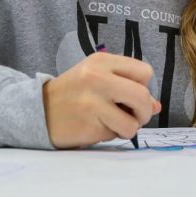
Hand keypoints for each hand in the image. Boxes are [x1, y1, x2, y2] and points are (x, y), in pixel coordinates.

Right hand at [42, 52, 159, 147]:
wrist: (38, 112)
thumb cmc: (74, 94)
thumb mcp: (98, 80)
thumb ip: (127, 88)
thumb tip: (157, 106)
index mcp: (101, 61)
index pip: (144, 72)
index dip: (143, 86)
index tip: (130, 95)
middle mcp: (96, 77)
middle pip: (142, 96)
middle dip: (144, 111)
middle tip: (135, 116)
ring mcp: (91, 102)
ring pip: (133, 121)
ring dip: (129, 128)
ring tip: (114, 124)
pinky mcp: (88, 124)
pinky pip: (116, 134)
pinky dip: (112, 135)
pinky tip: (97, 128)